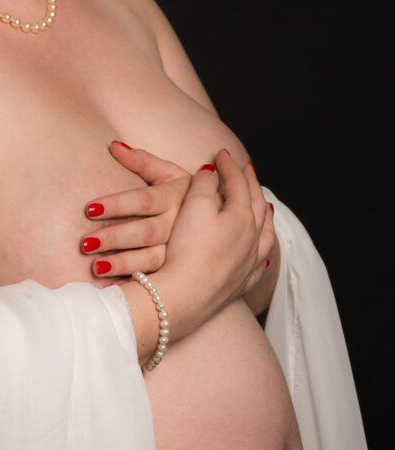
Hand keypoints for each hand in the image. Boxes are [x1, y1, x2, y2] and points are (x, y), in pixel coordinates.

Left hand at [81, 143, 191, 277]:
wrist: (226, 223)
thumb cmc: (187, 195)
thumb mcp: (172, 174)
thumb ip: (143, 161)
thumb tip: (113, 146)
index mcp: (177, 197)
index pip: (144, 200)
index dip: (118, 204)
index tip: (90, 208)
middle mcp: (180, 225)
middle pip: (145, 231)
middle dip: (115, 237)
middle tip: (85, 243)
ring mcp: (182, 251)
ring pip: (151, 259)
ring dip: (122, 264)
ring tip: (95, 267)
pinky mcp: (181, 270)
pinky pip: (157, 279)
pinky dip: (136, 284)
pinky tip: (116, 289)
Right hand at [158, 149, 273, 337]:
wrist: (184, 295)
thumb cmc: (187, 249)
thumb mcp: (194, 206)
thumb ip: (205, 184)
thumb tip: (212, 172)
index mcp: (242, 216)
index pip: (238, 183)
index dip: (228, 166)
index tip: (221, 153)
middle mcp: (252, 238)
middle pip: (257, 204)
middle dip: (251, 184)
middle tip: (248, 169)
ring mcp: (249, 263)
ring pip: (265, 234)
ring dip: (265, 215)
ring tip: (265, 206)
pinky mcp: (240, 284)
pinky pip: (260, 265)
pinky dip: (264, 254)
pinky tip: (264, 254)